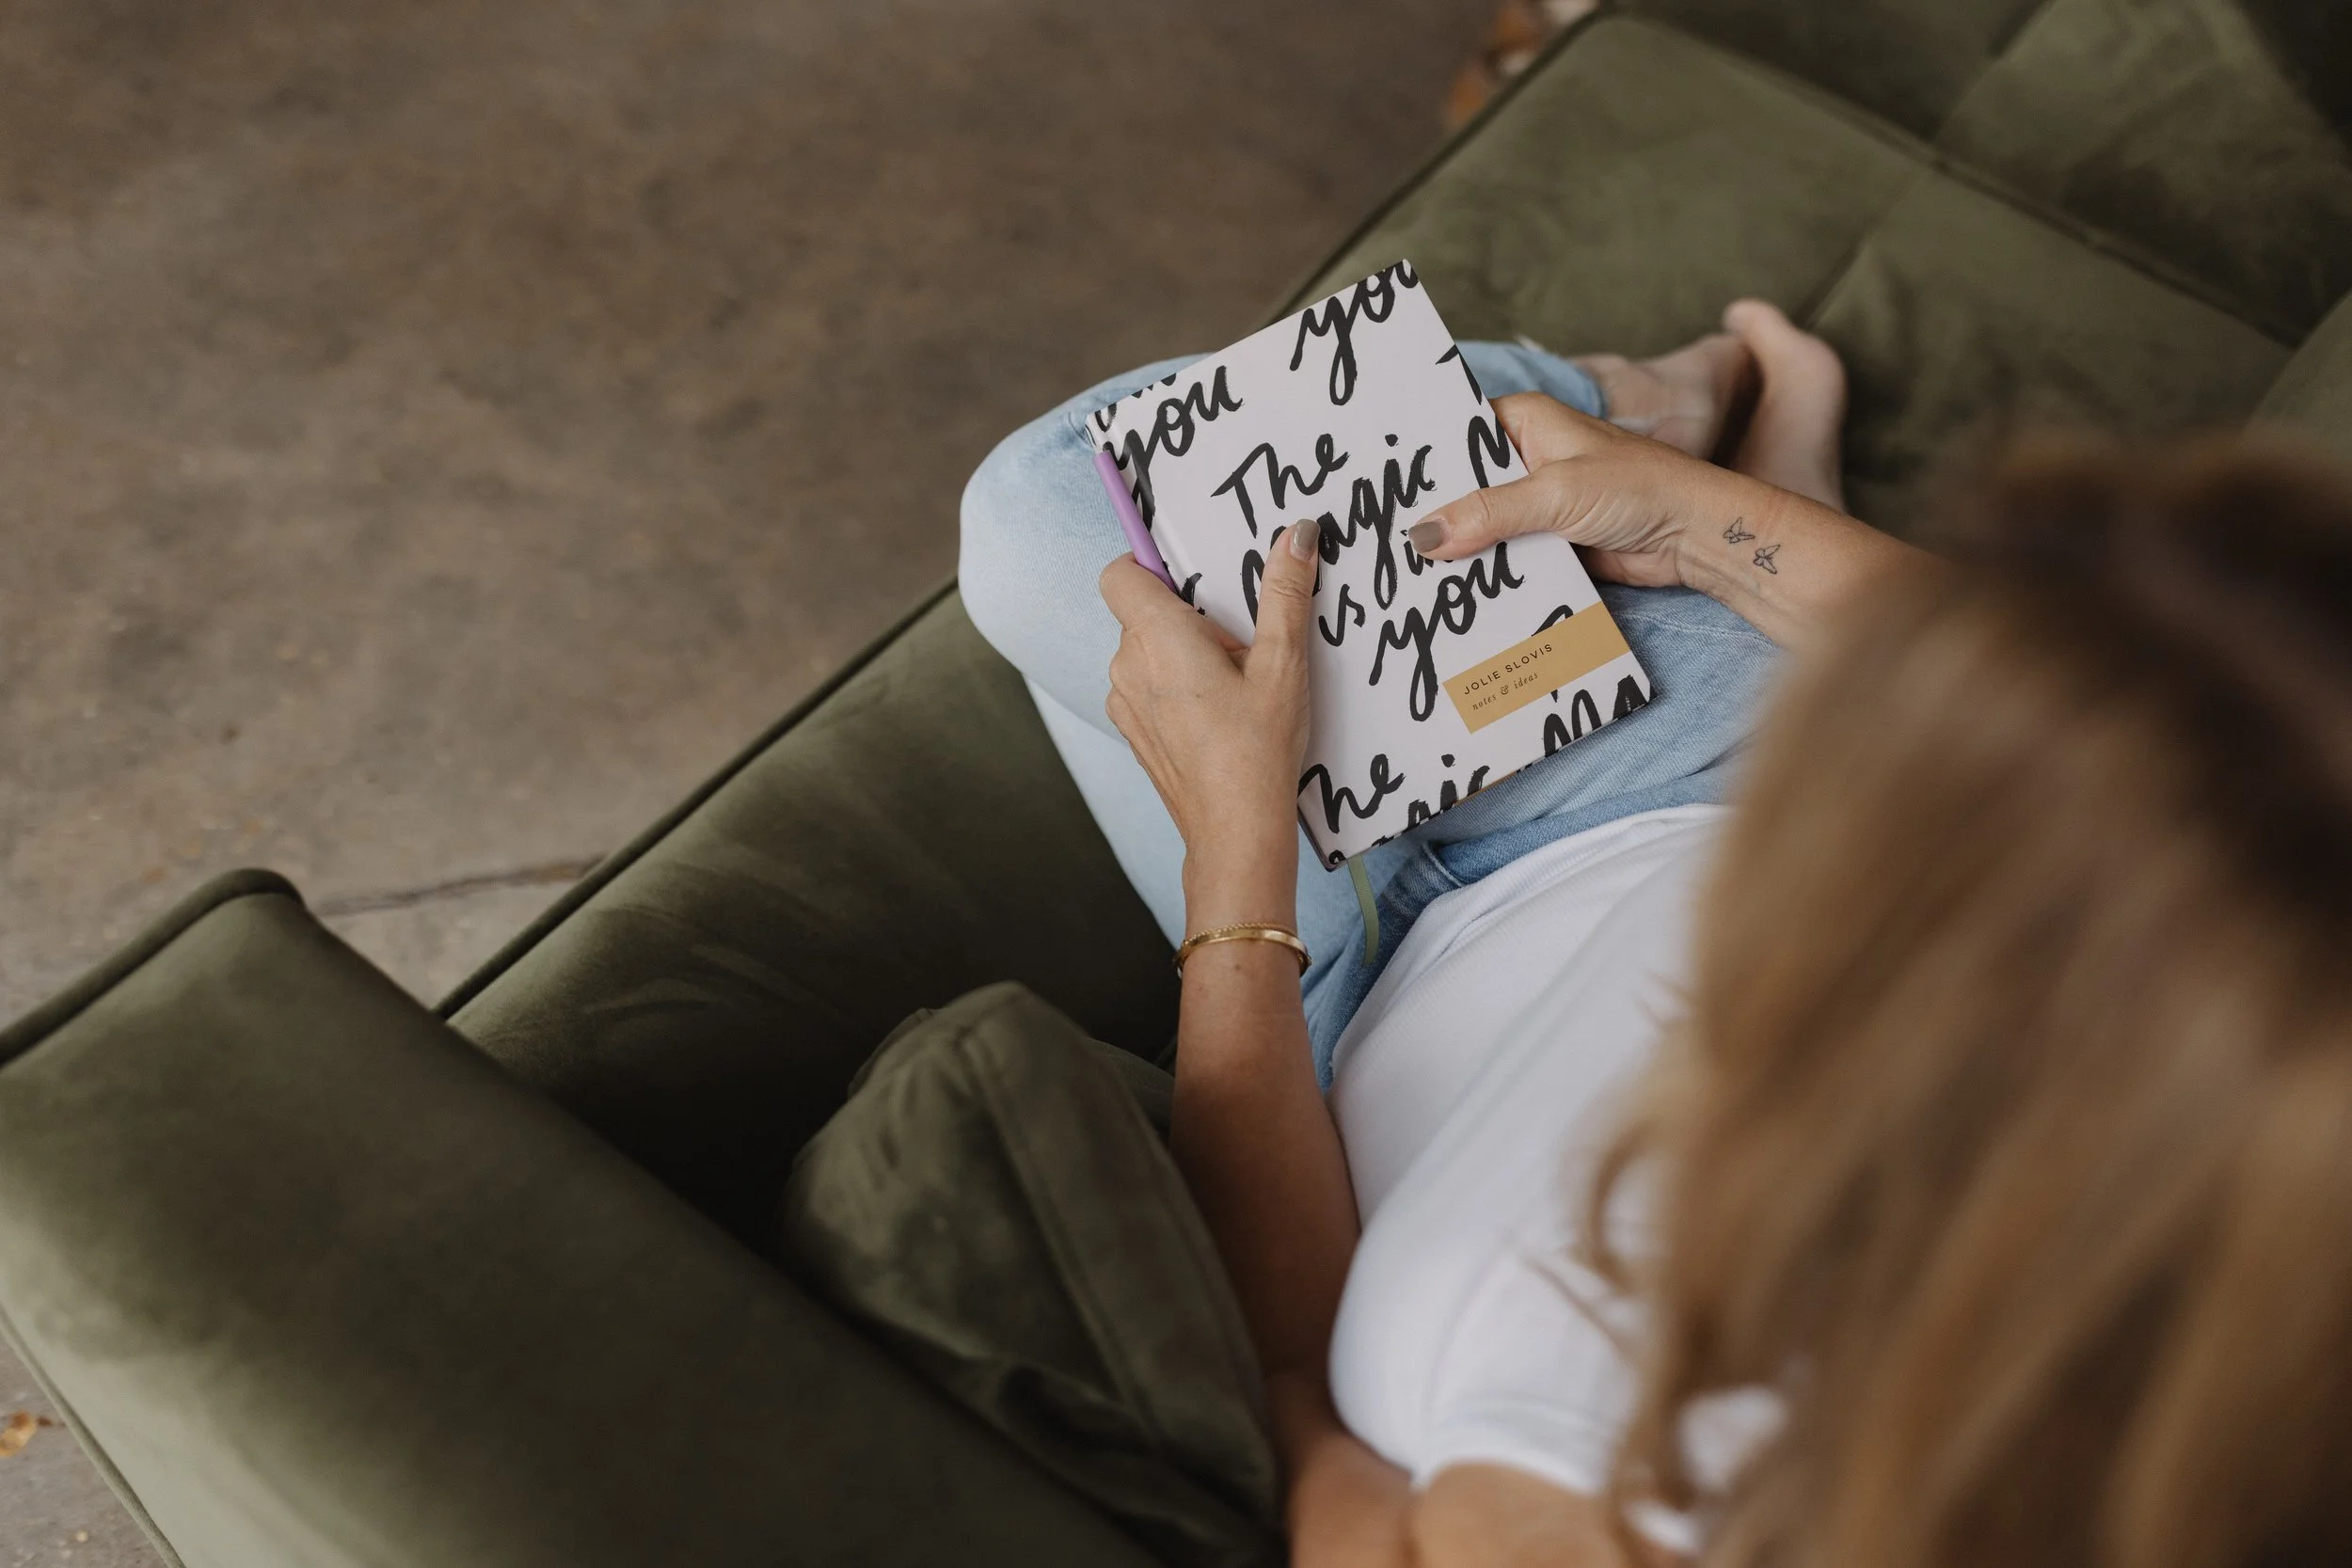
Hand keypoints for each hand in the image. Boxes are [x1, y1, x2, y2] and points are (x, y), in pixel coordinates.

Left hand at [1101, 517, 1319, 924]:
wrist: (1235, 830)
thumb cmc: (1257, 749)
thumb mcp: (1283, 663)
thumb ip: (1285, 593)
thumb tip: (1297, 535)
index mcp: (1156, 637)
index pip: (1120, 572)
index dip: (1151, 565)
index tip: (1195, 579)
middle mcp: (1128, 665)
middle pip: (1141, 611)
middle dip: (1187, 614)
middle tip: (1237, 641)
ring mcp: (1124, 702)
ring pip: (1145, 650)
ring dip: (1181, 652)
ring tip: (1233, 682)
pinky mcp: (1134, 730)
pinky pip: (1147, 686)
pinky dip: (1175, 687)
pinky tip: (1219, 712)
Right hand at [1410, 392, 1927, 647]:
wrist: (1696, 537)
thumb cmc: (1641, 489)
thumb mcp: (1555, 493)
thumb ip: (1488, 512)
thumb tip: (1424, 535)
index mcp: (1526, 421)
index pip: (1455, 435)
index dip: (1418, 461)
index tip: (1372, 487)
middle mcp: (1527, 459)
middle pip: (1462, 486)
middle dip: (1431, 513)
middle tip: (1374, 540)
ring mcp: (1536, 505)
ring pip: (1480, 528)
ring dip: (1456, 552)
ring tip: (1399, 575)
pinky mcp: (1548, 545)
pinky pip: (1504, 560)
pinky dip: (1484, 577)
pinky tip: (1447, 596)